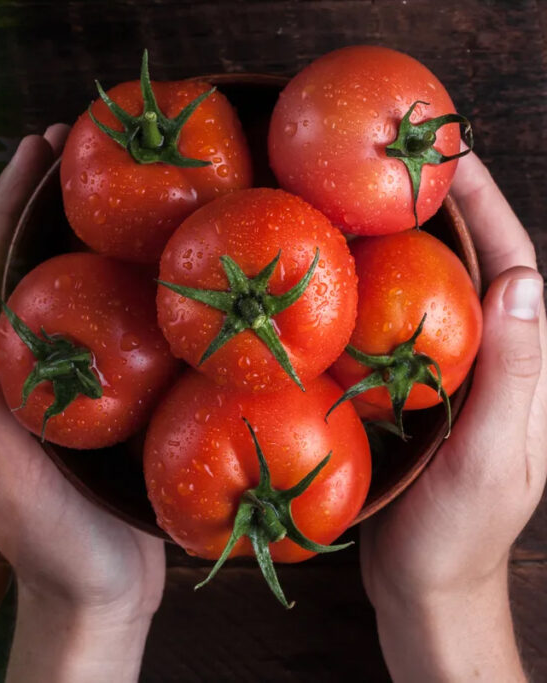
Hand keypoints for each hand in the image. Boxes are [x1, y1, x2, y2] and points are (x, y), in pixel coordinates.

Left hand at [0, 128, 164, 682]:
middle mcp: (26, 366)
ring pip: (80, 290)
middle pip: (35, 266)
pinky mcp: (116, 398)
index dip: (5, 209)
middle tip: (82, 146)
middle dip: (50, 205)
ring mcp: (72, 381)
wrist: (101, 590)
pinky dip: (137, 286)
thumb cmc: (44, 537)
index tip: (30, 155)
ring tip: (128, 183)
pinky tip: (168, 261)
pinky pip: (122, 328)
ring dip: (95, 235)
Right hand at [361, 152, 544, 681]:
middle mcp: (492, 363)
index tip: (453, 155)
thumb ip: (515, 375)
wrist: (426, 586)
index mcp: (523, 369)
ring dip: (410, 244)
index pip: (513, 268)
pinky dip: (376, 293)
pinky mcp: (414, 397)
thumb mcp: (491, 456)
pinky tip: (341, 280)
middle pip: (475, 267)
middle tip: (401, 160)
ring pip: (434, 294)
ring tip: (366, 200)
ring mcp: (451, 380)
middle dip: (448, 209)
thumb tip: (521, 280)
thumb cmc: (459, 533)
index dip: (487, 208)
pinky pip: (398, 330)